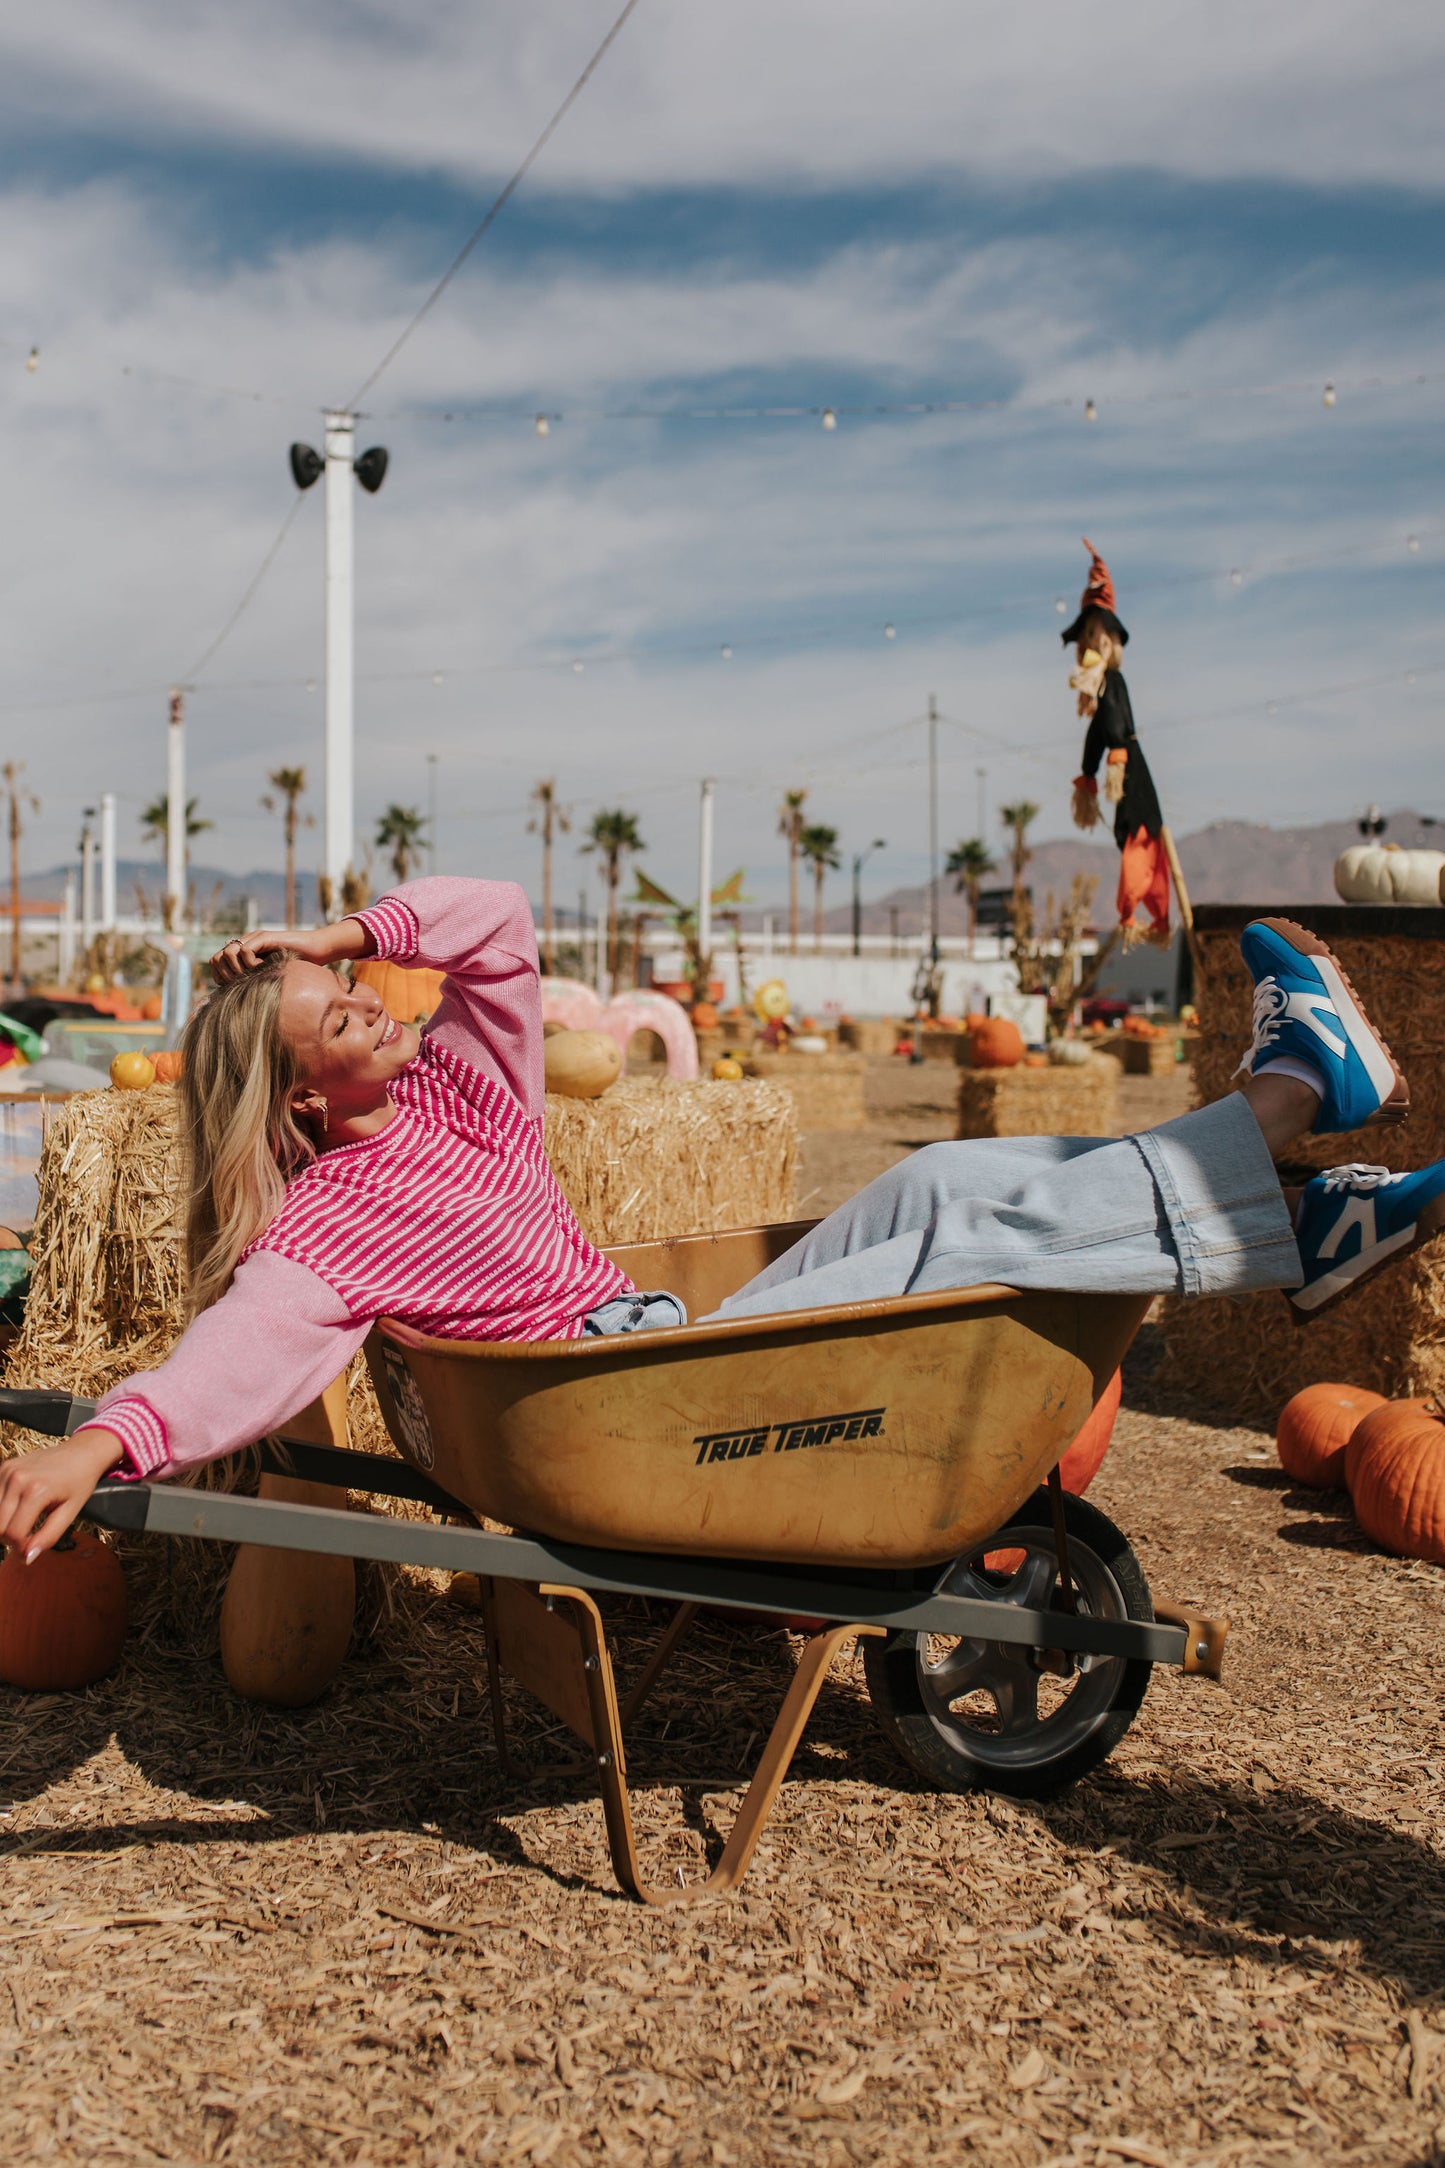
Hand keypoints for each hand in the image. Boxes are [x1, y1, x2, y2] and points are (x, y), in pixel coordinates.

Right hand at [0, 1428, 125, 1561]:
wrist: (81, 1452)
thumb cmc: (79, 1483)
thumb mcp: (70, 1513)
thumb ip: (48, 1537)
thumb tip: (26, 1558)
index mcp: (36, 1490)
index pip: (13, 1533)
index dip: (20, 1548)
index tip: (30, 1548)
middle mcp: (17, 1478)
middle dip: (10, 1538)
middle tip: (27, 1537)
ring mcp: (7, 1470)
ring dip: (4, 1524)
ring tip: (23, 1522)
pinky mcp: (3, 1467)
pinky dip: (2, 1509)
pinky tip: (18, 1508)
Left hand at [210, 920, 372, 984]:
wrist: (318, 951)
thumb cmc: (299, 968)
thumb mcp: (271, 977)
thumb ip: (255, 982)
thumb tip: (239, 1002)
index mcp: (243, 953)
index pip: (215, 963)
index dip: (219, 977)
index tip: (232, 989)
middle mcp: (245, 943)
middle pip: (216, 958)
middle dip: (226, 975)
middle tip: (244, 983)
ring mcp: (254, 938)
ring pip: (228, 953)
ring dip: (238, 969)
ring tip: (255, 976)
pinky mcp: (264, 937)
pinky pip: (245, 951)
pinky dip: (251, 964)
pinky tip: (264, 969)